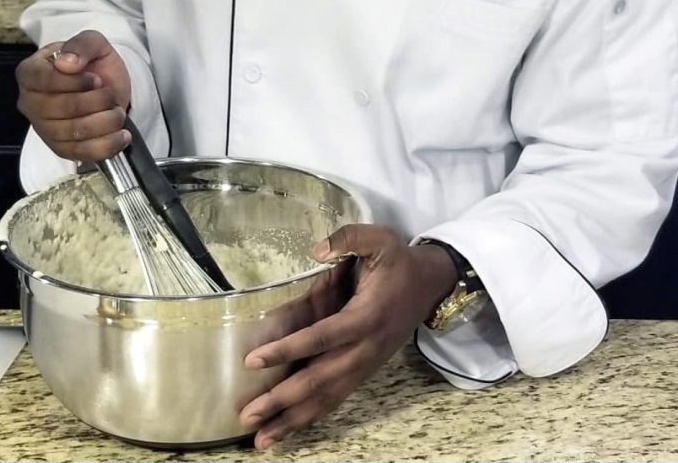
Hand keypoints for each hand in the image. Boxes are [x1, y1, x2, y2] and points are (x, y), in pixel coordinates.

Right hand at [16, 29, 131, 160]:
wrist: (109, 88)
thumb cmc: (94, 64)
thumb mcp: (94, 43)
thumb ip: (82, 45)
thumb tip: (66, 63)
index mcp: (30, 72)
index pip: (44, 80)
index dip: (75, 81)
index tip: (97, 79)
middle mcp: (29, 102)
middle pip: (60, 109)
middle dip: (96, 101)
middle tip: (110, 95)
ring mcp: (43, 128)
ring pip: (73, 132)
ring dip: (105, 121)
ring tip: (117, 112)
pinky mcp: (60, 148)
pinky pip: (81, 153)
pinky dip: (107, 145)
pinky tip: (122, 135)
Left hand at [238, 224, 456, 449]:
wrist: (429, 285)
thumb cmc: (398, 261)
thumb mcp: (379, 239)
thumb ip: (349, 239)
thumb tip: (316, 251)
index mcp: (365, 317)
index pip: (321, 338)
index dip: (288, 350)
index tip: (253, 360)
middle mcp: (365, 348)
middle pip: (320, 380)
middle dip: (283, 399)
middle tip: (248, 414)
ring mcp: (366, 364)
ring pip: (328, 398)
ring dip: (294, 420)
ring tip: (261, 438)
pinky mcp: (364, 371)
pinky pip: (336, 399)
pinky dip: (311, 417)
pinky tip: (287, 430)